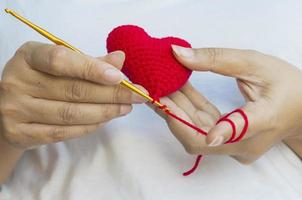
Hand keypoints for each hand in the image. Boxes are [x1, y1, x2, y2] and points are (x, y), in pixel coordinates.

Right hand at [0, 41, 145, 149]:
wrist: (9, 108)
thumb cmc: (41, 80)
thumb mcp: (60, 64)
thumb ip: (89, 62)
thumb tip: (120, 59)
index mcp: (28, 56)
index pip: (61, 60)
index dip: (92, 69)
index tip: (120, 77)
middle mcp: (17, 81)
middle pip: (73, 90)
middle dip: (111, 94)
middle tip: (136, 96)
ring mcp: (15, 109)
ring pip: (70, 113)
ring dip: (105, 112)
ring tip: (125, 108)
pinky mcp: (20, 133)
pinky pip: (62, 132)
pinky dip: (89, 126)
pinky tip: (105, 120)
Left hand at [153, 45, 301, 163]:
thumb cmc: (286, 84)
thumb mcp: (255, 63)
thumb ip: (215, 59)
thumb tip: (177, 54)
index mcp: (265, 120)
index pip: (239, 128)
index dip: (215, 128)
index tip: (188, 121)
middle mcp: (248, 143)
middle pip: (201, 136)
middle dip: (172, 113)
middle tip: (151, 91)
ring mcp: (237, 148)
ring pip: (197, 134)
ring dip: (177, 110)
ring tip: (160, 88)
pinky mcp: (230, 145)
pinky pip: (203, 129)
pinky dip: (189, 112)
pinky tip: (177, 93)